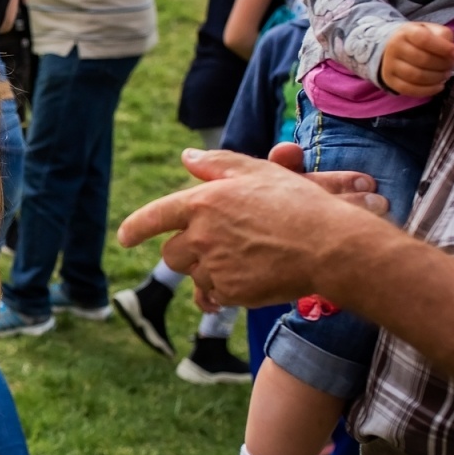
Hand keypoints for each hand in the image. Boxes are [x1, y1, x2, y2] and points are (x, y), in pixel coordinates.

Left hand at [117, 148, 388, 307]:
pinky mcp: (230, 292)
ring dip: (206, 271)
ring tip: (241, 261)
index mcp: (202, 203)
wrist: (329, 246)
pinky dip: (221, 292)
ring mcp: (214, 267)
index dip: (136, 228)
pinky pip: (212, 297)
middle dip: (185, 252)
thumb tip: (186, 157)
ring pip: (193, 276)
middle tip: (216, 247)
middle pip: (171, 254)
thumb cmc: (297, 204)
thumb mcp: (257, 173)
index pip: (154, 217)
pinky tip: (243, 282)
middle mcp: (201, 236)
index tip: (124, 238)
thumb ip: (217, 165)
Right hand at [381, 21, 453, 96]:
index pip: (424, 40)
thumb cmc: (417, 39)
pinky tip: (439, 86)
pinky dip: (428, 90)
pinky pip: (409, 89)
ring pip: (416, 76)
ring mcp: (390, 65)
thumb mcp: (431, 30)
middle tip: (452, 65)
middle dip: (443, 65)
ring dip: (437, 78)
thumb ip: (444, 36)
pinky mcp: (390, 80)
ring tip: (446, 75)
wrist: (392, 47)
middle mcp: (394, 48)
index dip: (443, 48)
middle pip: (422, 60)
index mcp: (406, 32)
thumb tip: (453, 52)